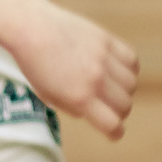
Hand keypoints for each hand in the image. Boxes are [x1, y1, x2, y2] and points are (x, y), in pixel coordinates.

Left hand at [13, 2, 138, 139]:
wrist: (29, 28)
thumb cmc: (33, 63)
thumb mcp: (46, 94)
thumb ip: (71, 106)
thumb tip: (92, 112)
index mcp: (78, 97)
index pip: (111, 124)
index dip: (115, 133)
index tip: (114, 133)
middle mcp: (95, 80)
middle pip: (125, 105)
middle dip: (119, 113)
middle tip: (111, 110)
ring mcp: (104, 59)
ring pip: (131, 84)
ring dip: (125, 91)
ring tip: (111, 88)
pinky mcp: (108, 40)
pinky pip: (132, 60)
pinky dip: (129, 69)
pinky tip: (117, 70)